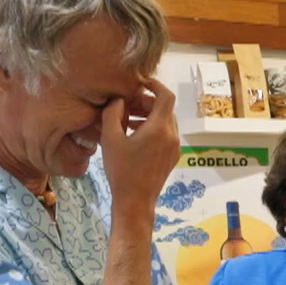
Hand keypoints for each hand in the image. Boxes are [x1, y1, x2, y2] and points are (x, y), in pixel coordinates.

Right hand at [100, 77, 177, 208]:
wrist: (135, 201)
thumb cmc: (121, 171)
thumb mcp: (110, 138)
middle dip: (146, 102)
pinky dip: (152, 128)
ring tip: (126, 120)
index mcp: (160, 128)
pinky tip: (133, 134)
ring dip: (148, 115)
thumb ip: (113, 113)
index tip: (140, 83)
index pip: (165, 95)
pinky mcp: (172, 157)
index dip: (154, 84)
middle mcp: (172, 136)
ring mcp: (175, 147)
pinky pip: (166, 134)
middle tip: (126, 105)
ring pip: (165, 121)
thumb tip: (118, 99)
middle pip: (164, 108)